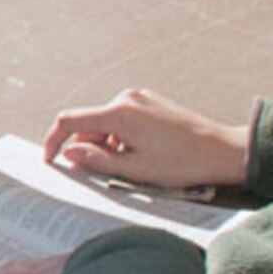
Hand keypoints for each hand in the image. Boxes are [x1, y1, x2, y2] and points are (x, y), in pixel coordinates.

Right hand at [41, 88, 248, 189]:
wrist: (221, 151)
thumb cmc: (181, 163)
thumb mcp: (133, 169)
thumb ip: (96, 160)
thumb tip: (70, 152)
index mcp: (118, 113)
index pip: (70, 120)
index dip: (54, 140)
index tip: (51, 159)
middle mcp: (126, 98)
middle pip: (89, 123)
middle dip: (87, 147)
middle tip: (101, 174)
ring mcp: (140, 98)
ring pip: (106, 123)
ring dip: (106, 145)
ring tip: (129, 168)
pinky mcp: (151, 103)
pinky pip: (123, 120)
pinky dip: (121, 138)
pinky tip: (141, 156)